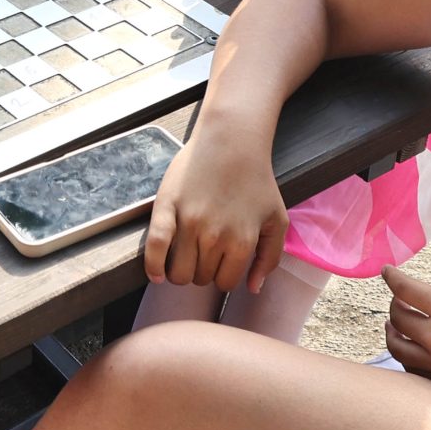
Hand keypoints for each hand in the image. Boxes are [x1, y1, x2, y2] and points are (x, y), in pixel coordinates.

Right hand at [144, 127, 285, 295]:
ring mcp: (188, 223)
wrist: (231, 141)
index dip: (224, 276)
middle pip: (201, 279)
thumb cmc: (256, 181)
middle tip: (206, 253)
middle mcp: (214, 237)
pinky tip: (157, 275)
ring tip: (186, 257)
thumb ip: (270, 258)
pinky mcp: (166, 209)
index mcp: (242, 241)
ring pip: (179, 273)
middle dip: (203, 272)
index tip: (222, 263)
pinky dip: (153, 267)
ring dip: (182, 272)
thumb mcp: (277, 220)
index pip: (226, 282)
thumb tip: (253, 288)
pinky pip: (155, 248)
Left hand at [379, 262, 430, 420]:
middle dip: (394, 302)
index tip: (387, 271)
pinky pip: (410, 367)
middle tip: (399, 295)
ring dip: (391, 330)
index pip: (407, 290)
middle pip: (397, 318)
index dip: (393, 278)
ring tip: (396, 322)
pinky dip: (403, 354)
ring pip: (396, 346)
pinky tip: (412, 349)